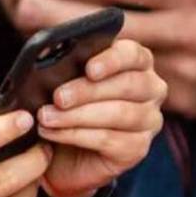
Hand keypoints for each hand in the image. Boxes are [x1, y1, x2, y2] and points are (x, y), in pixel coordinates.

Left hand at [15, 0, 195, 121]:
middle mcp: (195, 30)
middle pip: (113, 20)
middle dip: (62, 10)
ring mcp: (187, 67)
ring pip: (112, 56)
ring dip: (67, 44)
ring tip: (28, 27)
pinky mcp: (179, 98)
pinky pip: (123, 86)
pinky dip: (88, 76)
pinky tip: (57, 62)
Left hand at [37, 39, 165, 196]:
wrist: (59, 151)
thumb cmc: (63, 104)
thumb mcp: (59, 78)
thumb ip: (61, 60)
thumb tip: (45, 45)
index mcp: (135, 62)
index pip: (133, 54)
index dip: (112, 60)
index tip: (89, 70)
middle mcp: (150, 89)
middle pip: (128, 84)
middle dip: (87, 91)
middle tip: (57, 97)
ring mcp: (148, 120)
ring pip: (119, 113)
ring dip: (78, 115)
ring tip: (47, 117)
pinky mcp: (138, 148)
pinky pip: (109, 139)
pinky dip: (76, 135)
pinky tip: (53, 132)